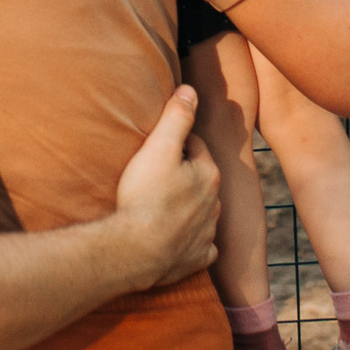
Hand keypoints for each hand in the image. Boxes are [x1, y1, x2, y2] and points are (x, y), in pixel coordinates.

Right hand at [112, 86, 220, 287]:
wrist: (134, 250)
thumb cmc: (144, 196)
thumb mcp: (158, 148)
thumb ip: (177, 116)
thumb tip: (190, 90)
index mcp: (208, 174)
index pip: (196, 147)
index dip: (176, 144)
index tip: (157, 148)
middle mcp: (215, 204)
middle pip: (201, 180)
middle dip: (185, 175)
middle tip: (157, 175)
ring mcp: (207, 234)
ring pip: (202, 212)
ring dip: (188, 207)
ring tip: (163, 206)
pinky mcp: (197, 259)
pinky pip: (201, 247)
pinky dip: (192, 242)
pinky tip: (177, 240)